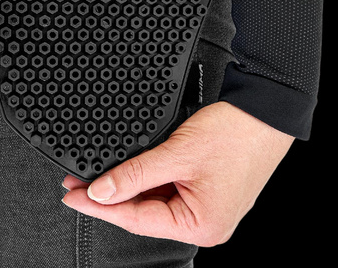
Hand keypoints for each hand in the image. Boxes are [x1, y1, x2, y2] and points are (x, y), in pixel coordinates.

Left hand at [61, 101, 294, 246]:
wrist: (264, 112)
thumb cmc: (235, 134)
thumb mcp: (176, 154)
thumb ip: (134, 175)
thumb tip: (101, 191)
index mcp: (201, 225)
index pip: (136, 219)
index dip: (100, 207)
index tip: (73, 198)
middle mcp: (204, 223)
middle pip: (143, 213)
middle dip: (109, 197)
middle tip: (76, 185)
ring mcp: (204, 206)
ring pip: (153, 201)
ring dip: (125, 187)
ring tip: (95, 176)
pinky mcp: (204, 190)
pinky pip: (166, 190)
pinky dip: (144, 180)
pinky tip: (125, 172)